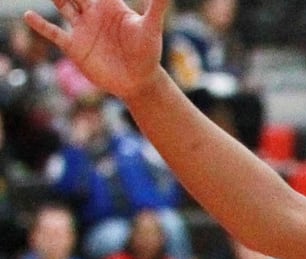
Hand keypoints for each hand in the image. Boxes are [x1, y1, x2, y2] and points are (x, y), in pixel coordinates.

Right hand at [25, 0, 169, 101]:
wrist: (139, 82)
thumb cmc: (148, 54)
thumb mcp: (150, 28)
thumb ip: (156, 7)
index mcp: (110, 6)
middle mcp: (93, 13)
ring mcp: (82, 29)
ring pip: (63, 5)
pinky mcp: (74, 46)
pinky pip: (53, 32)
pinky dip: (40, 25)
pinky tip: (28, 16)